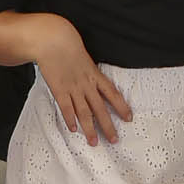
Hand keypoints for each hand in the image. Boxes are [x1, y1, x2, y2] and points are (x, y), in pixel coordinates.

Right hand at [35, 22, 131, 145]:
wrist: (54, 41)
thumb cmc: (68, 45)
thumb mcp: (84, 57)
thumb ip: (88, 70)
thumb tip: (92, 79)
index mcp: (95, 75)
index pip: (113, 94)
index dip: (122, 106)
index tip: (129, 118)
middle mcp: (87, 84)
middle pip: (101, 109)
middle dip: (108, 126)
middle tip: (114, 140)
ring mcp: (73, 88)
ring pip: (85, 112)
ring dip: (90, 128)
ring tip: (94, 142)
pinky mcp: (59, 89)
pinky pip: (66, 107)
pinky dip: (70, 119)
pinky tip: (74, 129)